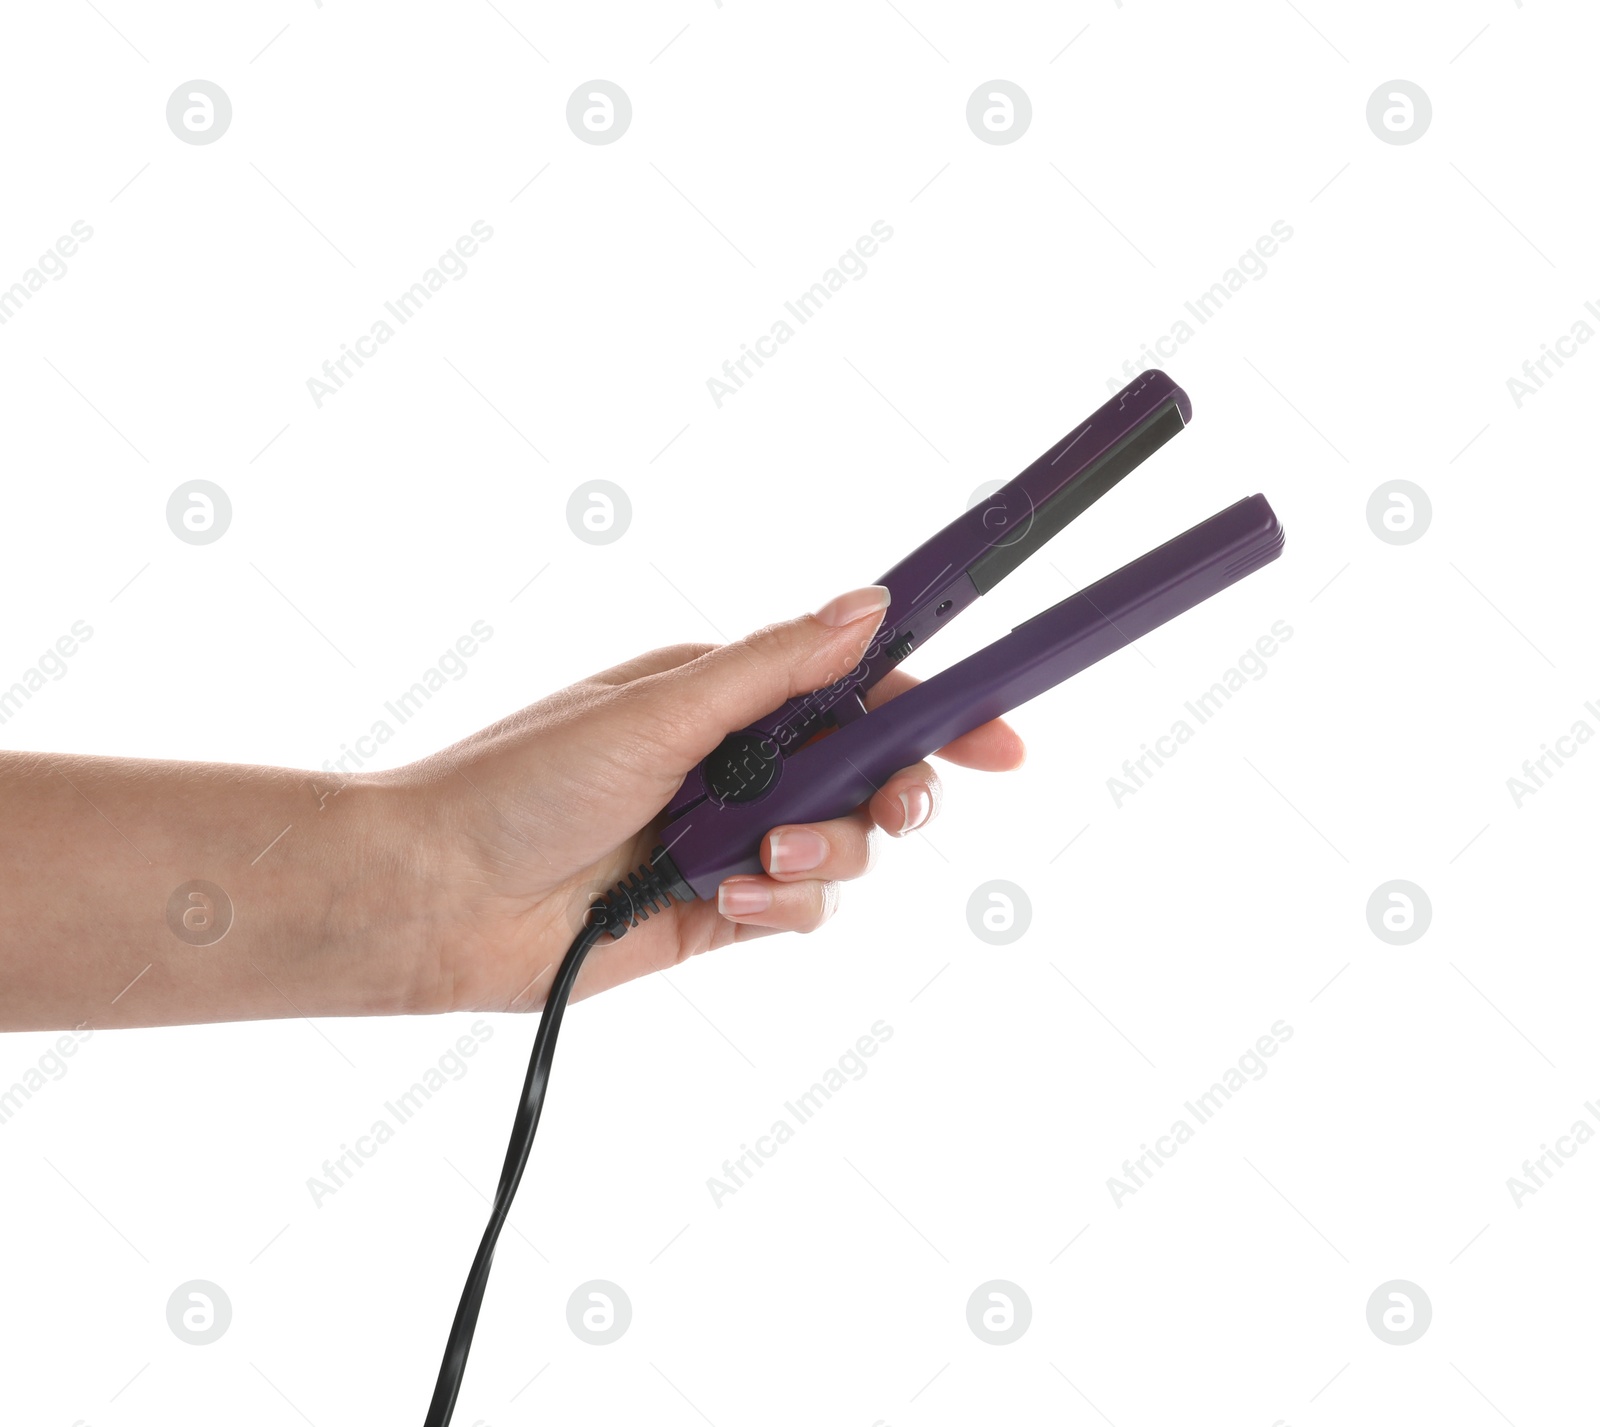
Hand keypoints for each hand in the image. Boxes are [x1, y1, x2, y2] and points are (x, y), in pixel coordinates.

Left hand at [394, 584, 1024, 1012]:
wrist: (436, 898)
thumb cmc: (521, 782)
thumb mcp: (660, 707)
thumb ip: (775, 667)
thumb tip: (870, 605)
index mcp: (727, 693)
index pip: (858, 689)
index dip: (933, 709)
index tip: (998, 736)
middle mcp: (739, 763)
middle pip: (870, 774)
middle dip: (891, 793)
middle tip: (891, 808)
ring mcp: (733, 839)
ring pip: (844, 848)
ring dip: (820, 855)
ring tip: (755, 860)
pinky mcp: (721, 912)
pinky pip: (799, 909)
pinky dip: (779, 905)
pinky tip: (727, 900)